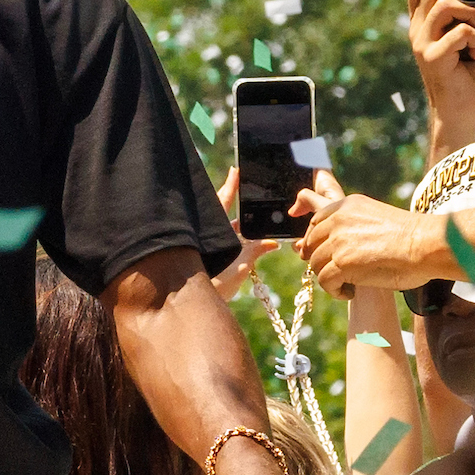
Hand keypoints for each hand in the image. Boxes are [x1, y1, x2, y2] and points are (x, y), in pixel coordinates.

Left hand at [209, 167, 277, 299]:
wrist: (202, 304)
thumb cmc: (216, 284)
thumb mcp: (241, 266)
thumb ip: (256, 251)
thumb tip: (273, 243)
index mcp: (216, 230)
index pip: (223, 201)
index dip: (230, 186)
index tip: (235, 170)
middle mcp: (213, 234)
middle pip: (224, 210)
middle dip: (234, 197)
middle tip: (242, 180)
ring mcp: (214, 244)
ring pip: (229, 227)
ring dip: (242, 221)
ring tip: (256, 209)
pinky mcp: (218, 255)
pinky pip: (233, 241)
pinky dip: (244, 238)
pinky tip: (260, 238)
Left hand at [295, 182, 434, 297]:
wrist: (426, 245)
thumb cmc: (410, 236)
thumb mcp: (374, 216)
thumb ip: (352, 223)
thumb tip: (332, 242)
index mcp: (345, 206)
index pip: (314, 221)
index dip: (312, 239)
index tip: (310, 250)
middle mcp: (337, 220)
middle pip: (311, 244)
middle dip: (319, 259)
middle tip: (334, 272)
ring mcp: (338, 241)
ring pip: (315, 264)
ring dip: (329, 277)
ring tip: (347, 284)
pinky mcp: (342, 263)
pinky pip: (325, 281)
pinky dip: (335, 290)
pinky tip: (349, 292)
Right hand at [408, 0, 474, 155]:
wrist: (455, 108)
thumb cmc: (462, 73)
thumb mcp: (457, 40)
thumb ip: (458, 18)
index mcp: (420, 23)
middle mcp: (416, 30)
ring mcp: (422, 43)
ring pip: (445, 5)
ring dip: (471, 15)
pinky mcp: (433, 57)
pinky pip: (461, 32)